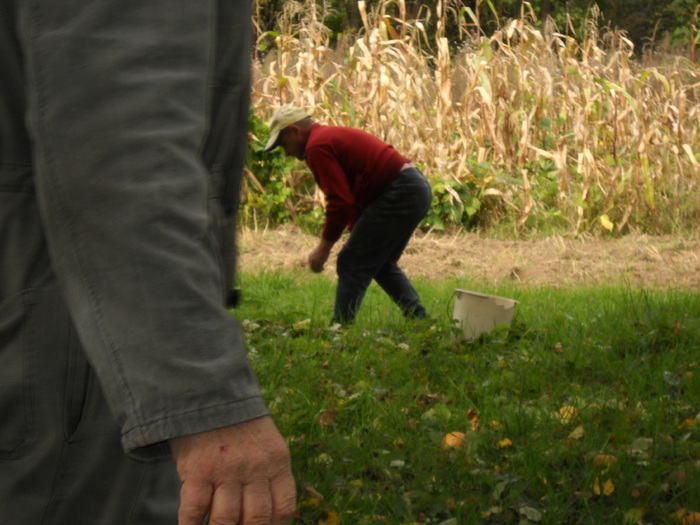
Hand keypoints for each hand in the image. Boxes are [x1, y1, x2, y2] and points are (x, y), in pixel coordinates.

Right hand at [170, 416, 295, 524]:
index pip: (283, 507)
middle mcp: (255, 468)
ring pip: (227, 519)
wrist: (208, 392)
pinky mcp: (198, 471)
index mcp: (277, 460)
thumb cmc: (237, 421)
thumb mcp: (266, 441)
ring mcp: (226, 470)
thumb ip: (269, 472)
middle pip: (257, 518)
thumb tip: (267, 512)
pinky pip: (194, 511)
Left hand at [308, 239, 332, 272]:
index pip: (310, 265)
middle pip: (312, 268)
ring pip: (315, 269)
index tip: (319, 266)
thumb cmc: (322, 249)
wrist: (324, 246)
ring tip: (322, 269)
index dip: (314, 267)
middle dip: (316, 270)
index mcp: (310, 257)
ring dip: (318, 271)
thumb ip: (316, 257)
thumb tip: (317, 263)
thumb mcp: (317, 253)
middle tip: (321, 269)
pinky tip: (323, 268)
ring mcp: (314, 261)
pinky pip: (319, 268)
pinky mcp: (318, 262)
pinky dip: (321, 270)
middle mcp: (311, 260)